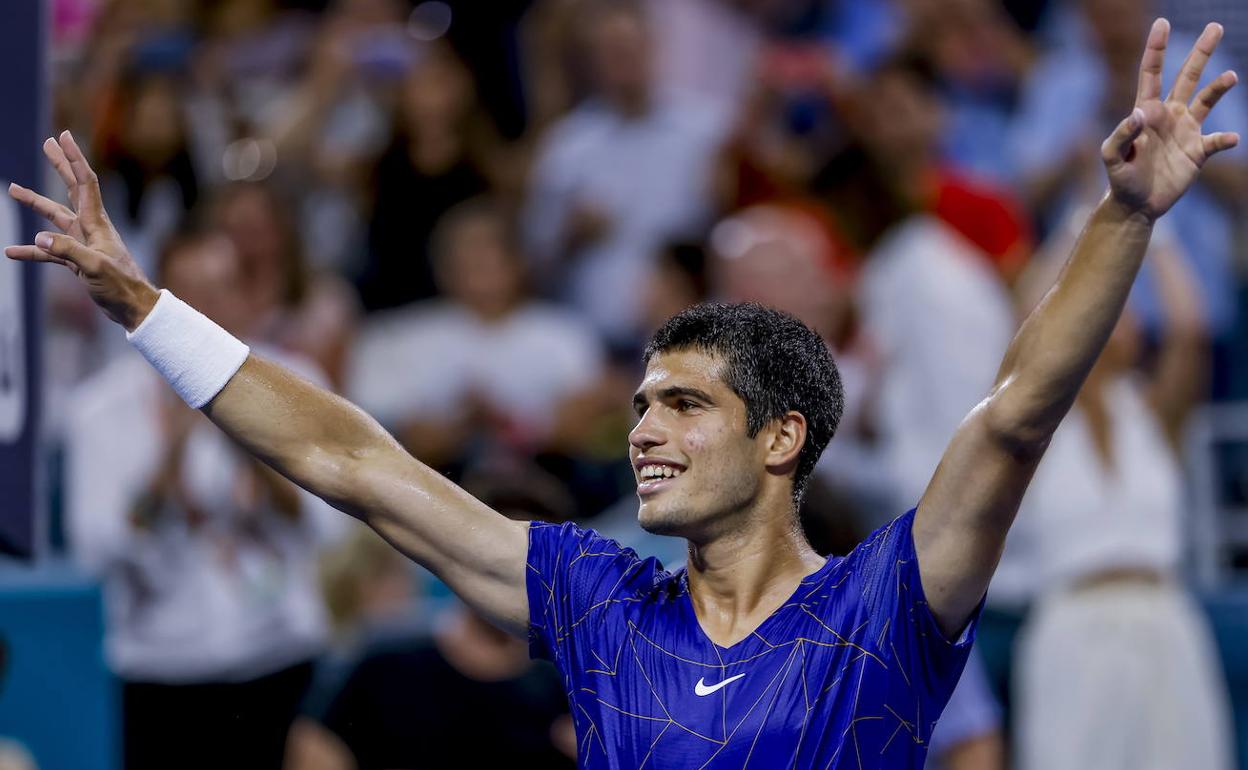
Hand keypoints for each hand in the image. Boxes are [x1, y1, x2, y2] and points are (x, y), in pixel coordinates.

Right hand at [5, 131, 158, 330]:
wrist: (134, 308)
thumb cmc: (121, 286)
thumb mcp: (94, 267)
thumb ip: (67, 250)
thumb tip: (39, 237)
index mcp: (96, 223)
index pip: (85, 182)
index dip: (74, 158)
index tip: (63, 136)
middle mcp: (90, 228)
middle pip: (71, 189)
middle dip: (60, 166)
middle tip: (47, 144)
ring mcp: (83, 243)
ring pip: (55, 217)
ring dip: (36, 203)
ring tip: (13, 189)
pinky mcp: (78, 260)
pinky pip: (50, 251)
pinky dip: (32, 250)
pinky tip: (11, 251)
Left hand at [1102, 20, 1239, 221]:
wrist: (1136, 205)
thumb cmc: (1120, 180)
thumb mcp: (1112, 158)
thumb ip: (1121, 135)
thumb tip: (1139, 114)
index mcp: (1147, 112)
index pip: (1152, 74)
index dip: (1156, 49)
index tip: (1162, 23)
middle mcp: (1169, 116)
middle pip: (1187, 76)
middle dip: (1201, 52)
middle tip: (1216, 27)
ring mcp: (1186, 132)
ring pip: (1206, 100)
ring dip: (1219, 88)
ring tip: (1231, 76)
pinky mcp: (1198, 152)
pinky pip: (1216, 140)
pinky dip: (1224, 139)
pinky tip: (1230, 139)